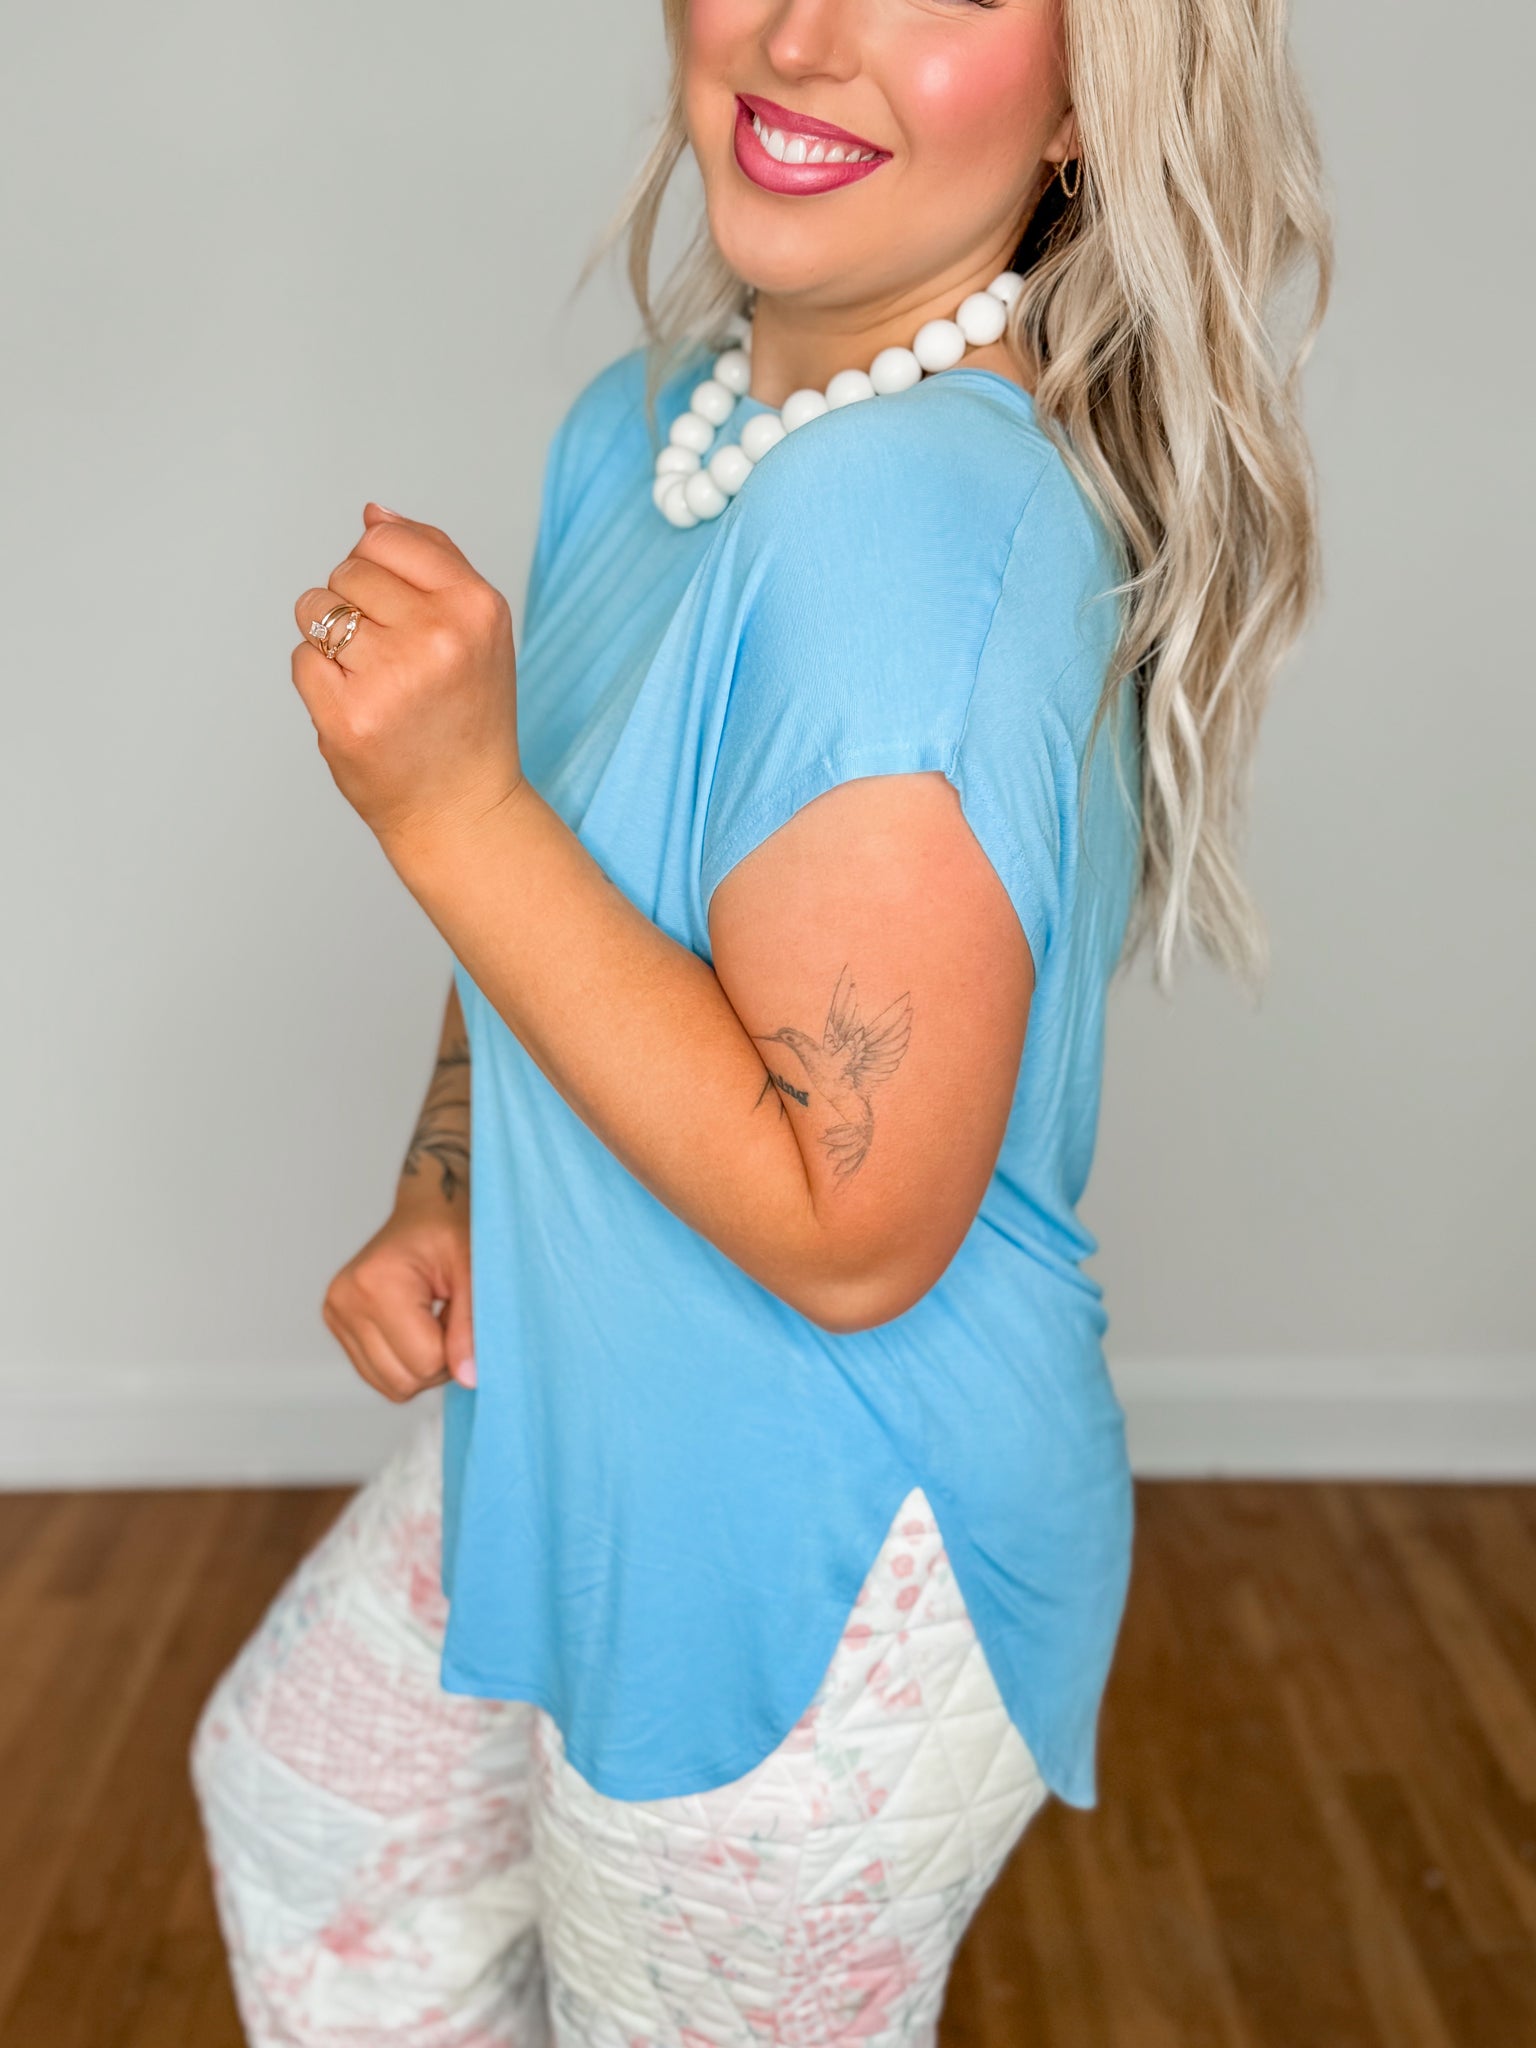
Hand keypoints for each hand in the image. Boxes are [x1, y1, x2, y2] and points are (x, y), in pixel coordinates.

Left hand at [291, 504, 522, 849]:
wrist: (464, 809)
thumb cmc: (468, 716)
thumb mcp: (477, 628)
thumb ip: (432, 559)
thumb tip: (372, 512)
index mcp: (476, 606)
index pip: (384, 539)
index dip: (378, 569)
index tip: (400, 610)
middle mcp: (438, 637)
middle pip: (347, 572)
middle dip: (355, 607)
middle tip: (392, 659)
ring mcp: (391, 679)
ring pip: (316, 610)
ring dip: (330, 641)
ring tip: (372, 680)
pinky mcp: (348, 717)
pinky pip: (302, 660)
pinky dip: (319, 682)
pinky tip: (358, 707)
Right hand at [321, 1201, 476, 1402]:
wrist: (427, 1209)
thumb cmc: (452, 1229)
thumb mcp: (474, 1271)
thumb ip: (471, 1327)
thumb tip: (469, 1379)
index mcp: (376, 1284)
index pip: (425, 1361)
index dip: (457, 1348)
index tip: (458, 1309)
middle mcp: (345, 1301)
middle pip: (404, 1380)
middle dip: (439, 1360)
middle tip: (449, 1314)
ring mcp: (336, 1314)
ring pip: (390, 1385)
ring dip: (422, 1364)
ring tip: (432, 1318)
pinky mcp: (338, 1325)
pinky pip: (379, 1374)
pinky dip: (404, 1361)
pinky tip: (415, 1325)